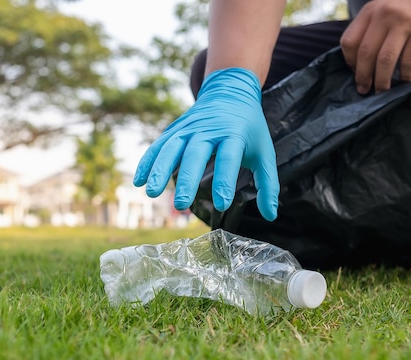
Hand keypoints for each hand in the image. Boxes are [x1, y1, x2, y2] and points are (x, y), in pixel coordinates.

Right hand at [133, 68, 279, 220]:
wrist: (230, 92)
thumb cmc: (250, 129)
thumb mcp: (265, 153)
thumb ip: (268, 184)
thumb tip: (271, 215)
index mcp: (234, 134)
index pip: (229, 158)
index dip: (225, 180)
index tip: (222, 204)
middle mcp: (208, 130)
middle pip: (195, 154)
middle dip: (187, 179)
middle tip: (182, 205)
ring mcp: (188, 128)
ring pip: (171, 148)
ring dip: (160, 170)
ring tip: (151, 192)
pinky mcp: (175, 129)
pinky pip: (159, 145)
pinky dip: (148, 161)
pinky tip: (139, 180)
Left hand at [340, 0, 410, 93]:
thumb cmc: (404, 9)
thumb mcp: (380, 12)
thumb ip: (368, 31)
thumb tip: (357, 66)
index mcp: (369, 12)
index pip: (349, 42)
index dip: (349, 61)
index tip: (354, 72)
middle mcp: (384, 15)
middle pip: (366, 53)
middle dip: (363, 76)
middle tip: (364, 89)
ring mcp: (404, 23)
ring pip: (385, 60)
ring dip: (382, 81)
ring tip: (381, 91)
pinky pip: (409, 61)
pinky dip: (405, 76)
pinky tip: (404, 82)